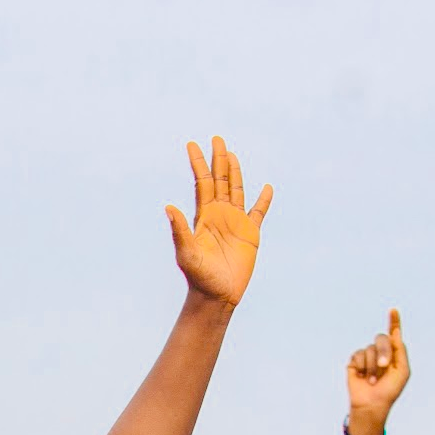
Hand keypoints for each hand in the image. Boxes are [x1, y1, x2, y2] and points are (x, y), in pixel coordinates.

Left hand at [165, 135, 272, 308]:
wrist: (216, 296)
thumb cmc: (198, 277)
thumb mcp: (187, 252)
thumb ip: (179, 230)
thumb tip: (168, 207)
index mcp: (204, 216)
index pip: (202, 183)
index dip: (197, 164)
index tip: (192, 144)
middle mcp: (219, 215)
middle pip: (220, 180)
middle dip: (218, 160)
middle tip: (216, 138)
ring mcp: (235, 223)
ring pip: (237, 190)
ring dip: (235, 172)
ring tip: (231, 154)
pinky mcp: (250, 234)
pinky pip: (258, 212)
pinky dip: (263, 200)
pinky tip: (267, 188)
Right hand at [346, 308, 410, 434]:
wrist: (372, 404)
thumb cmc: (389, 390)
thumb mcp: (402, 370)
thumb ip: (400, 350)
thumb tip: (395, 332)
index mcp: (393, 353)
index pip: (393, 334)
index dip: (394, 321)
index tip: (393, 310)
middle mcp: (379, 353)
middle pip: (381, 338)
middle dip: (383, 351)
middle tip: (384, 366)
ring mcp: (366, 357)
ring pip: (369, 349)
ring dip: (372, 365)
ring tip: (373, 380)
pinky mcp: (354, 363)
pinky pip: (358, 355)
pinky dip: (362, 366)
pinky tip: (363, 377)